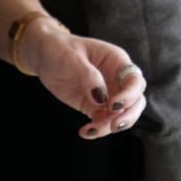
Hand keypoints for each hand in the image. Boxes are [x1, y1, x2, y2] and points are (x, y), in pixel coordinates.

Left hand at [21, 20, 146, 139]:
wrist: (45, 56)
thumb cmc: (60, 49)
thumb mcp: (71, 58)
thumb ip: (88, 76)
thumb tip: (101, 98)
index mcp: (116, 61)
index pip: (135, 80)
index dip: (129, 95)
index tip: (112, 105)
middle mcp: (116, 79)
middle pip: (135, 101)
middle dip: (128, 116)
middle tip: (113, 126)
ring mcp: (107, 94)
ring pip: (121, 115)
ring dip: (110, 126)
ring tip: (91, 131)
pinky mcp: (94, 106)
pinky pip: (103, 120)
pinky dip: (97, 129)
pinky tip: (85, 131)